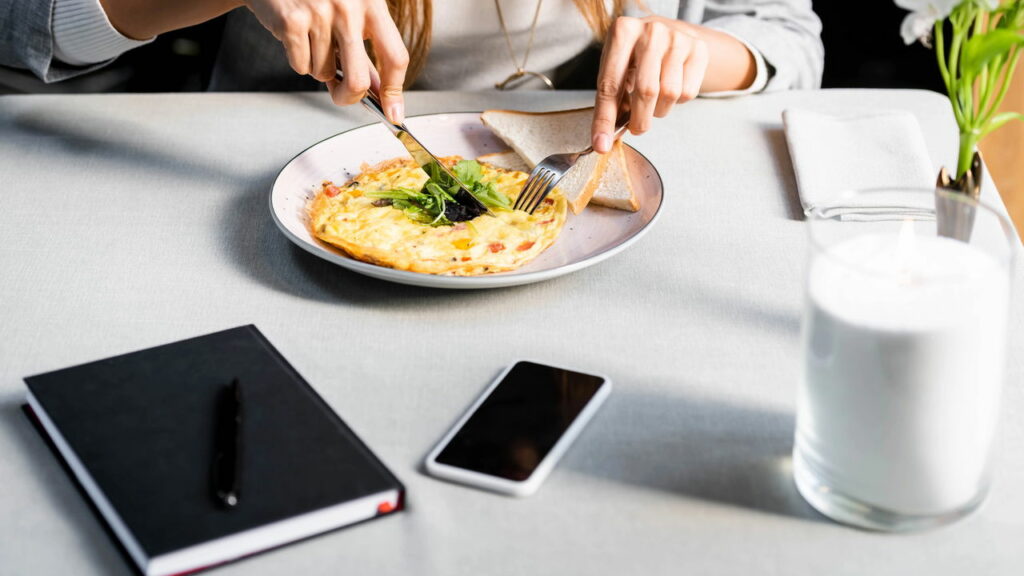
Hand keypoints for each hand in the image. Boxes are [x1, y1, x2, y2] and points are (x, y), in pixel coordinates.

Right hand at [243, 0, 408, 122]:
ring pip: (324, 74)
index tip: (393, 113)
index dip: (394, 91)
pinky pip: (301, 66)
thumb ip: (366, 51)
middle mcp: (349, 7)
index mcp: (372, 3)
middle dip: (349, 97)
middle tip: (343, 96)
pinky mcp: (292, 21)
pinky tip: (297, 36)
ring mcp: (320, 12)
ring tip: (312, 41)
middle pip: (358, 80)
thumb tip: (381, 93)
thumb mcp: (351, 15)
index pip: (395, 57)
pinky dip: (298, 59)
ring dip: (318, 67)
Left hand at [591, 16, 708, 152]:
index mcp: (622, 32)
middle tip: (636, 127)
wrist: (667, 34)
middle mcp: (651, 32)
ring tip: (653, 101)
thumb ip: (610, 101)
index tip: (601, 144)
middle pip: (646, 91)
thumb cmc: (634, 57)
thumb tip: (603, 141)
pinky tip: (670, 88)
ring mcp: (677, 39)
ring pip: (670, 94)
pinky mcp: (698, 50)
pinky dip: (677, 101)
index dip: (605, 119)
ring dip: (659, 110)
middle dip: (639, 119)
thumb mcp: (616, 70)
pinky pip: (687, 92)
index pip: (611, 84)